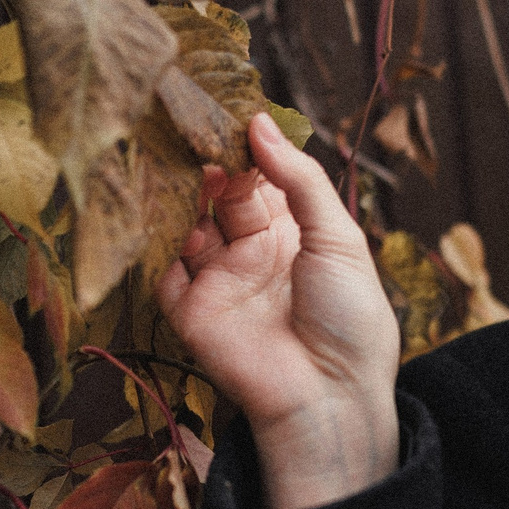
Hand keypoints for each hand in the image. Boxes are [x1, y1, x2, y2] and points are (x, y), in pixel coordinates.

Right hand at [158, 111, 401, 508]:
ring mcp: (220, 279)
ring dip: (186, 197)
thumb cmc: (350, 319)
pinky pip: (163, 270)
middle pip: (223, 193)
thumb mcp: (338, 237)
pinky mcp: (190, 310)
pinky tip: (166, 214)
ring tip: (191, 172)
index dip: (248, 147)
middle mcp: (253, 251)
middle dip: (215, 165)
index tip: (230, 111)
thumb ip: (299, 180)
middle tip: (206, 138)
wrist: (330, 397)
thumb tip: (260, 122)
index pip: (262, 176)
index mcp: (295, 232)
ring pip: (188, 223)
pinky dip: (158, 243)